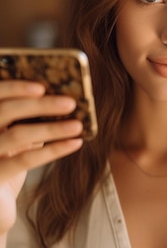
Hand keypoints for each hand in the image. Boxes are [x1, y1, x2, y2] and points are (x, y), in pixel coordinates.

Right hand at [0, 80, 82, 233]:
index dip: (14, 87)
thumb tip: (61, 96)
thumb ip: (25, 118)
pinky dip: (53, 149)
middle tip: (70, 102)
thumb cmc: (7, 162)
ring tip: (78, 125)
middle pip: (4, 111)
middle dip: (38, 105)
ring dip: (51, 128)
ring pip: (17, 135)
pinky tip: (74, 143)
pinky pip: (25, 160)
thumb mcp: (14, 136)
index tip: (42, 86)